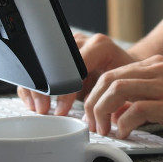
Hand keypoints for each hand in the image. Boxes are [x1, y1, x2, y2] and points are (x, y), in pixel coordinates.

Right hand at [17, 33, 136, 115]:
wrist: (128, 69)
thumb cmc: (128, 80)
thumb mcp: (124, 87)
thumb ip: (112, 98)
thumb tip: (100, 119)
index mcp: (100, 46)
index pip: (74, 66)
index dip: (65, 90)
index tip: (61, 110)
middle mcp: (83, 42)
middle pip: (54, 62)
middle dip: (45, 89)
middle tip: (44, 109)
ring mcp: (69, 46)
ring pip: (42, 63)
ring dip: (36, 87)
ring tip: (39, 108)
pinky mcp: (59, 54)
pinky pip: (40, 67)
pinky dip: (34, 85)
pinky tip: (34, 101)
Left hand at [83, 54, 162, 143]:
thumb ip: (146, 99)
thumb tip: (118, 114)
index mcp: (157, 66)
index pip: (112, 72)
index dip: (95, 95)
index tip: (92, 115)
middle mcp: (159, 70)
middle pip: (107, 78)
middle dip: (92, 104)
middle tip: (94, 126)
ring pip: (116, 89)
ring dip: (102, 113)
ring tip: (105, 131)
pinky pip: (136, 110)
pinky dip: (124, 124)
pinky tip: (126, 135)